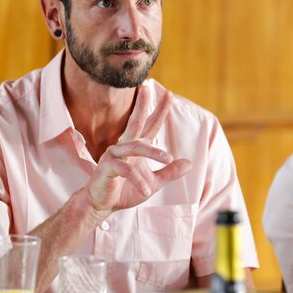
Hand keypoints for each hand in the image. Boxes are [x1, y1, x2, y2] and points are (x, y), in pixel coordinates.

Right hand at [87, 86, 191, 212]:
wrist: (102, 205)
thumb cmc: (125, 191)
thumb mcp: (154, 183)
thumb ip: (170, 172)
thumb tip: (189, 163)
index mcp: (136, 148)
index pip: (151, 125)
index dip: (159, 110)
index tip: (168, 93)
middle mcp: (124, 146)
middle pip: (135, 121)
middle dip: (142, 105)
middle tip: (146, 87)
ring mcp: (114, 155)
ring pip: (135, 146)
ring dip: (153, 152)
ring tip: (167, 158)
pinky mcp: (107, 167)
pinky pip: (125, 170)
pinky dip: (137, 180)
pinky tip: (146, 190)